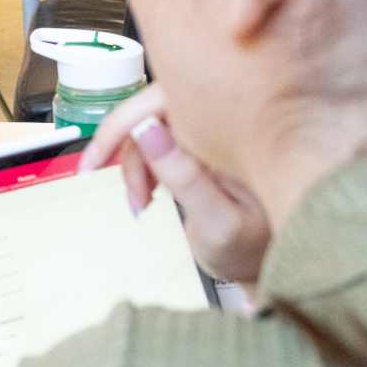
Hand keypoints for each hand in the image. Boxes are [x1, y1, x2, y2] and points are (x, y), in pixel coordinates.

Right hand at [80, 85, 270, 284]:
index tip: (93, 161)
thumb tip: (147, 129)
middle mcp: (226, 123)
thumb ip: (186, 177)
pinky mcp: (201, 146)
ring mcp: (212, 133)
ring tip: (140, 205)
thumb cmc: (256, 250)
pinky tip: (146, 196)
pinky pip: (158, 143)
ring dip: (134, 165)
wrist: (272, 266)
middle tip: (112, 187)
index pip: (168, 100)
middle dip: (125, 148)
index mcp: (238, 131)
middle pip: (153, 110)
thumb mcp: (219, 223)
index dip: (124, 124)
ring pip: (151, 129)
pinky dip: (143, 169)